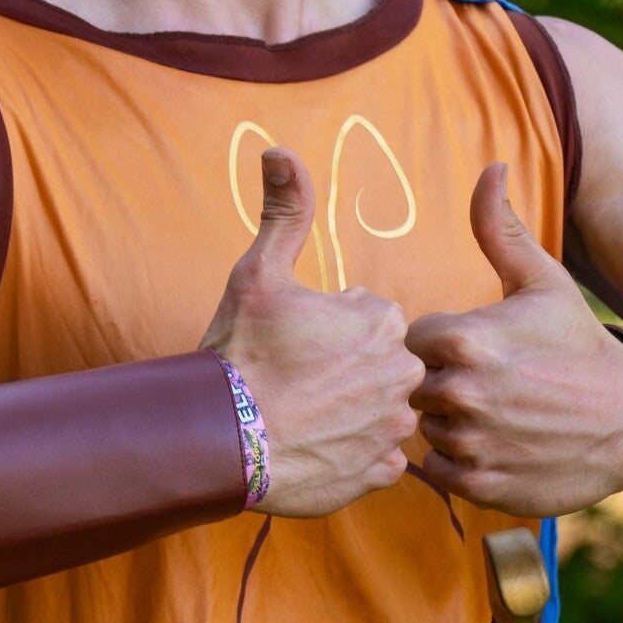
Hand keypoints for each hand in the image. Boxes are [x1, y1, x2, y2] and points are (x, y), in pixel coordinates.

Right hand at [201, 148, 422, 518]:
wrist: (222, 437)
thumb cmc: (241, 353)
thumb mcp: (258, 273)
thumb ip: (284, 211)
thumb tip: (280, 150)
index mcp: (382, 321)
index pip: (371, 318)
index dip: (332, 330)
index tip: (298, 345)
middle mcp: (401, 373)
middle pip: (382, 364)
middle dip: (349, 371)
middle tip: (300, 382)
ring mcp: (393, 427)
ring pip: (381, 410)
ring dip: (353, 412)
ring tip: (306, 415)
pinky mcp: (380, 472)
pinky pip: (376, 456)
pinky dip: (351, 453)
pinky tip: (315, 446)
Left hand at [406, 164, 622, 513]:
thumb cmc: (579, 344)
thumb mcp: (543, 281)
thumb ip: (498, 228)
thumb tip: (490, 167)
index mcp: (465, 338)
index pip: (408, 343)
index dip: (435, 346)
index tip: (470, 350)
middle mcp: (462, 392)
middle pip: (413, 389)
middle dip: (439, 385)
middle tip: (485, 385)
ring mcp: (471, 442)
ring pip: (426, 431)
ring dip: (450, 424)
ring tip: (495, 414)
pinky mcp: (481, 485)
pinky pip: (441, 471)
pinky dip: (461, 462)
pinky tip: (497, 444)